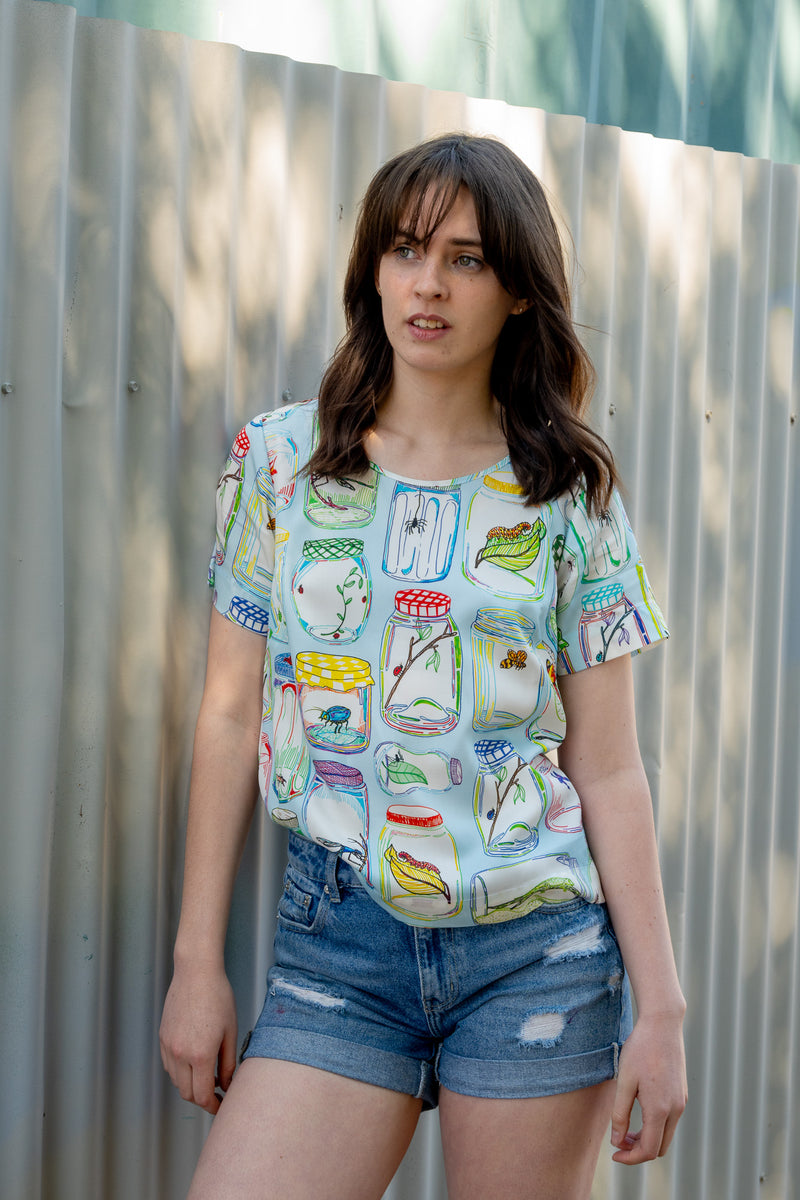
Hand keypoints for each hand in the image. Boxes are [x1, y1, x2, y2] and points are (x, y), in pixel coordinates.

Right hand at [159, 964, 237, 1114]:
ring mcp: (168, 1046)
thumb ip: (228, 1063)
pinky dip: (180, 1071)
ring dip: (191, 1084)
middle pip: (187, 1093)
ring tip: (208, 1075)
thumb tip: (227, 1084)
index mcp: (200, 1055)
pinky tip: (194, 1061)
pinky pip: (169, 1065)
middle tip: (217, 1093)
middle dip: (202, 1098)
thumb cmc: (218, 997)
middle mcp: (180, 1055)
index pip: (202, 1096)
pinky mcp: (163, 1038)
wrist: (196, 973)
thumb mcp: (230, 1031)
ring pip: (177, 1081)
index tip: (222, 1105)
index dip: (213, 1106)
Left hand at [610, 1012, 686, 1163]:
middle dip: (638, 1151)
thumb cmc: (640, 1050)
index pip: (649, 1150)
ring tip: (626, 1128)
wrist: (662, 1025)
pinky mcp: (682, 1094)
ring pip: (666, 1135)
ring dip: (647, 1139)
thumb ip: (620, 1114)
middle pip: (660, 1148)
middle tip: (618, 1141)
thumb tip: (617, 1141)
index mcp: (660, 1109)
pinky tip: (639, 1113)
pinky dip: (655, 1126)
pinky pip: (670, 1121)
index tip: (614, 1154)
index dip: (630, 1158)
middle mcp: (676, 1110)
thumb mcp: (624, 1082)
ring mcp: (681, 1102)